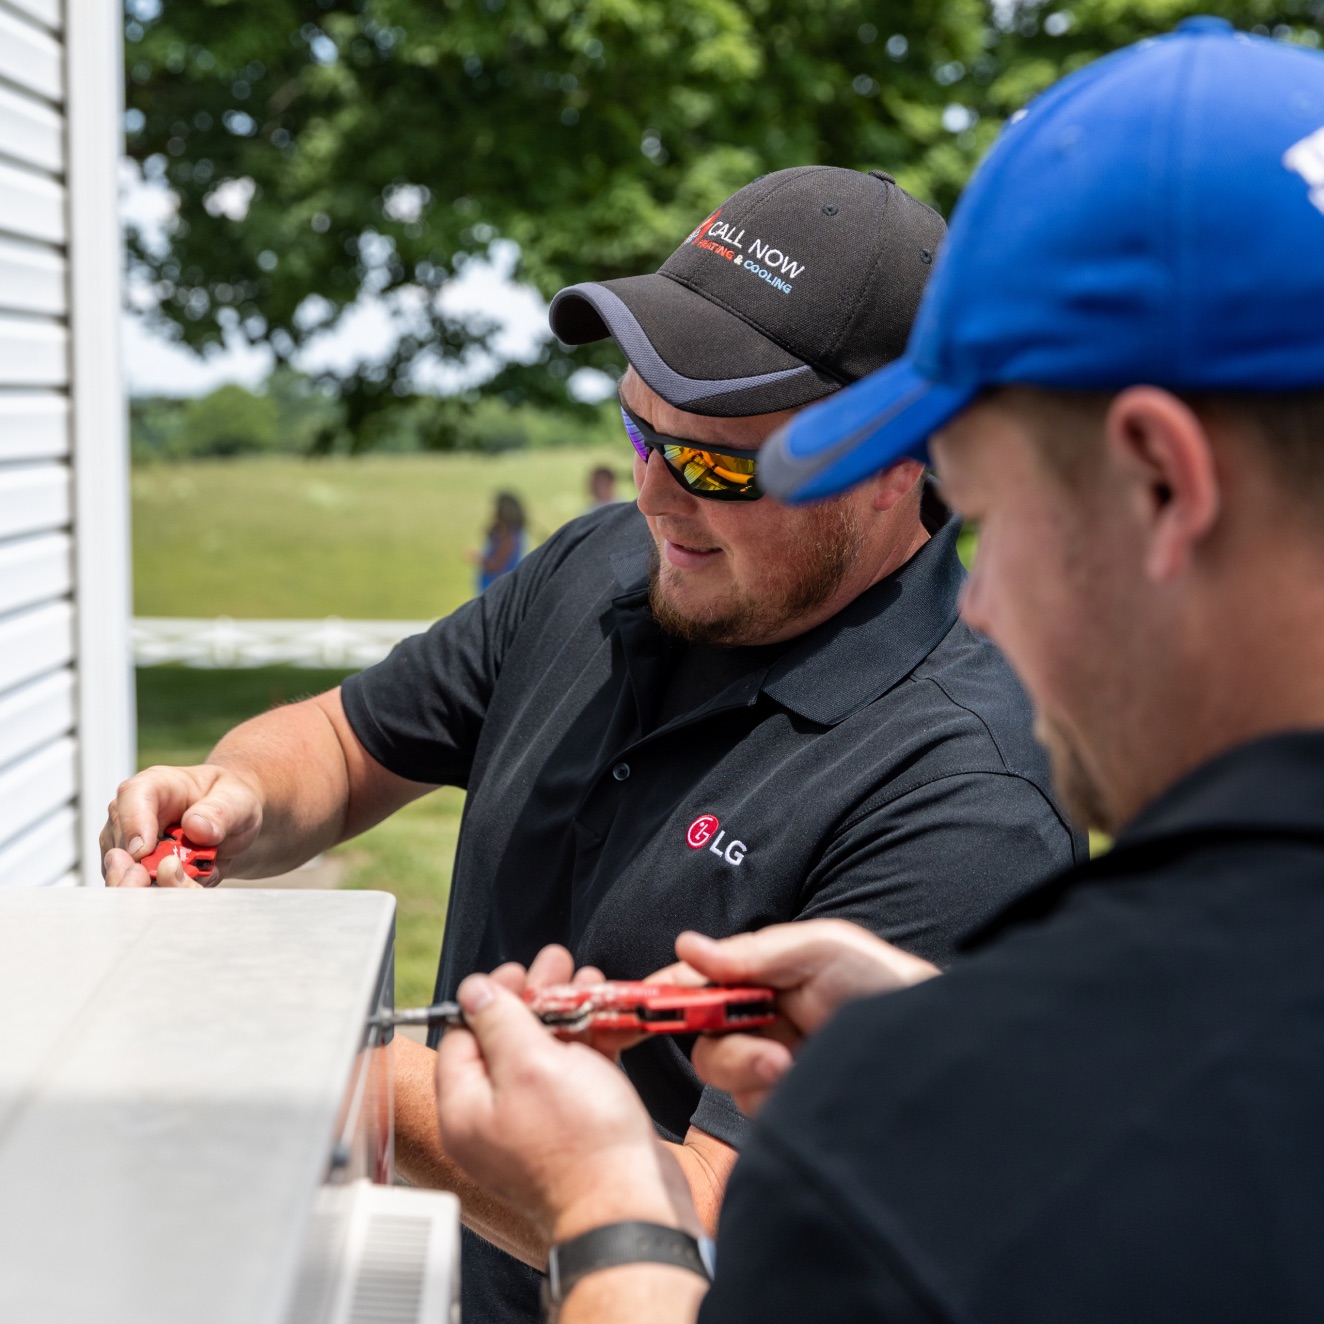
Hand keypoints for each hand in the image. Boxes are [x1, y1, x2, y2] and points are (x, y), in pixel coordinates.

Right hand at [100, 763, 263, 888]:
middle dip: (142, 872)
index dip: (133, 828)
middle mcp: (131, 817)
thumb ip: (219, 812)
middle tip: (174, 881)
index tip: (145, 852)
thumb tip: (196, 827)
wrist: (234, 824)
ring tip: (200, 877)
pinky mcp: (137, 874)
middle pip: (120, 849)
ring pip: (127, 878)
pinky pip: (144, 893)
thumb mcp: (236, 800)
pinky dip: (171, 896)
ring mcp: (129, 849)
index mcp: (153, 787)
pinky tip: (197, 883)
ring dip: (163, 888)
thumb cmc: (229, 803)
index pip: (129, 801)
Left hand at [436, 975, 701, 1244]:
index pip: (460, 1036)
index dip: (489, 998)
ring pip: (542, 1053)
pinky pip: (571, 1074)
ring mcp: (533, 1125)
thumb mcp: (531, 1063)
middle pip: (504, 1040)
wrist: (629, 1204)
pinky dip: (586, 1042)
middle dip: (534, 996)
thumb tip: (473, 992)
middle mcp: (493, 1119)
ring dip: (565, 1012)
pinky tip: (604, 1017)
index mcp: (466, 1109)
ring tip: (586, 982)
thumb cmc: (580, 1146)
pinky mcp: (570, 1128)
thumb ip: (499, 1021)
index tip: (516, 973)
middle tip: (555, 967)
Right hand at [684, 920, 938, 1115]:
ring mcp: (769, 1064)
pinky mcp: (782, 1104)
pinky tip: (805, 1084)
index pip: (697, 981)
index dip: (665, 990)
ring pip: (721, 1071)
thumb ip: (754, 953)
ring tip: (793, 1064)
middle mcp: (759, 1021)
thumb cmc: (883, 982)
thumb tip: (687, 946)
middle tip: (767, 1047)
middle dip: (726, 1040)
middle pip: (701, 1034)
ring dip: (750, 1067)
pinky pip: (749, 1105)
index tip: (642, 1001)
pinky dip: (769, 1094)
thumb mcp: (821, 949)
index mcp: (760, 977)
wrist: (931, 1049)